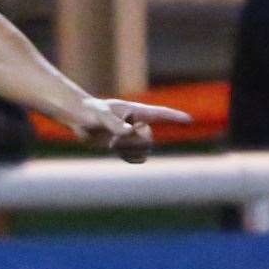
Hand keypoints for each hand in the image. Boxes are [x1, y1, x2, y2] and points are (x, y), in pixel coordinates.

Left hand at [65, 97, 191, 163]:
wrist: (79, 118)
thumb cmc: (91, 111)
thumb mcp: (101, 115)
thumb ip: (114, 124)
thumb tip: (128, 133)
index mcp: (137, 111)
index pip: (161, 114)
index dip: (175, 118)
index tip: (189, 120)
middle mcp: (138, 123)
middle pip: (148, 139)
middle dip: (133, 143)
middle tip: (115, 138)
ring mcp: (132, 135)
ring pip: (142, 150)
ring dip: (127, 150)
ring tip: (112, 142)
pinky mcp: (124, 146)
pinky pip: (134, 157)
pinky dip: (126, 156)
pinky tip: (114, 148)